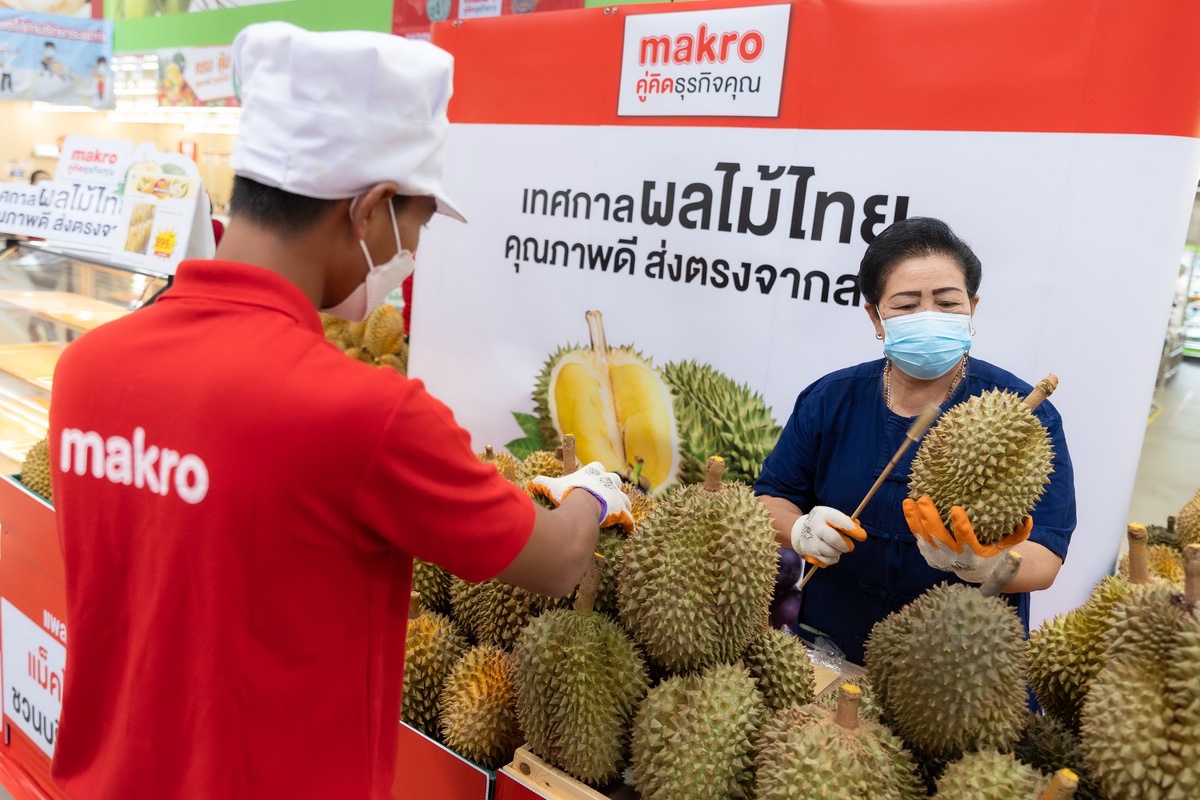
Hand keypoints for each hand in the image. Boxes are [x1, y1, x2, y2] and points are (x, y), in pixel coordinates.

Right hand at [529, 462, 633, 533]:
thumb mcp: (552, 486)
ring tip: (614, 512)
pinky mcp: (622, 511)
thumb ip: (542, 483)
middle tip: (605, 495)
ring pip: (624, 499)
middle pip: (615, 479)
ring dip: (621, 504)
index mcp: (594, 472)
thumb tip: (531, 484)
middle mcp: (608, 481)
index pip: (597, 466)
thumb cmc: (568, 493)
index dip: (595, 472)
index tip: (591, 479)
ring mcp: (617, 496)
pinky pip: (628, 519)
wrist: (583, 507)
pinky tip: (625, 530)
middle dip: (612, 486)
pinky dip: (627, 524)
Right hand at [790, 506, 867, 566]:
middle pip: (834, 539)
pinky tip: (830, 553)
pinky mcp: (810, 553)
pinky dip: (833, 558)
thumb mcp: (833, 516)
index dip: (852, 529)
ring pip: (832, 552)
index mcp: (823, 514)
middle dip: (846, 545)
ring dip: (839, 551)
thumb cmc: (824, 523)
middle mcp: (816, 527)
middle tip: (850, 546)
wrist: (801, 530)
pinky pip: (828, 561)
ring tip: (837, 547)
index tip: (863, 536)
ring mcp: (811, 541)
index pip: (839, 521)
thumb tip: (858, 527)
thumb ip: (846, 521)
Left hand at [903, 496, 1031, 582]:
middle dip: (930, 519)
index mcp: (975, 556)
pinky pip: (919, 537)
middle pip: (939, 538)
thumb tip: (1027, 518)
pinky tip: (907, 506)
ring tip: (911, 500)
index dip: (960, 526)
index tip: (956, 509)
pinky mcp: (930, 554)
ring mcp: (940, 557)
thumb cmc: (995, 551)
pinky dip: (912, 523)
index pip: (966, 541)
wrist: (979, 570)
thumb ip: (1019, 533)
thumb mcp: (1010, 545)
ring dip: (916, 519)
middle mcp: (955, 559)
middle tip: (925, 500)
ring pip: (925, 537)